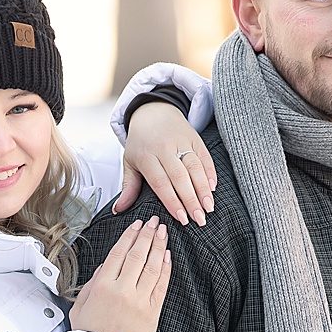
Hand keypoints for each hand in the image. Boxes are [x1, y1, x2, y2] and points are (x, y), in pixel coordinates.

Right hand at [70, 217, 171, 331]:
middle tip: (154, 221)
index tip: (136, 224)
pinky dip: (166, 268)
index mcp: (103, 287)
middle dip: (147, 235)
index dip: (129, 236)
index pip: (119, 253)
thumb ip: (92, 284)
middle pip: (138, 255)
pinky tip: (168, 256)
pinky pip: (161, 284)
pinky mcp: (153, 311)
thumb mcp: (81, 306)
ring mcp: (141, 300)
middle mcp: (123, 290)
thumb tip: (104, 268)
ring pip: (152, 267)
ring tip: (163, 232)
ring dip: (159, 246)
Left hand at [116, 101, 216, 225]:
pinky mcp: (195, 138)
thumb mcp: (130, 162)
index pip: (161, 183)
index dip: (173, 202)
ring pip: (195, 167)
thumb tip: (118, 210)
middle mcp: (164, 148)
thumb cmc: (141, 142)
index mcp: (146, 156)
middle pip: (180, 177)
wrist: (153, 111)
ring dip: (203, 189)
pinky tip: (213, 189)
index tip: (182, 219)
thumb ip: (128, 187)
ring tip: (209, 208)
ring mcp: (181, 142)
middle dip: (191, 200)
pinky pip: (205, 157)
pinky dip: (210, 173)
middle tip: (199, 219)